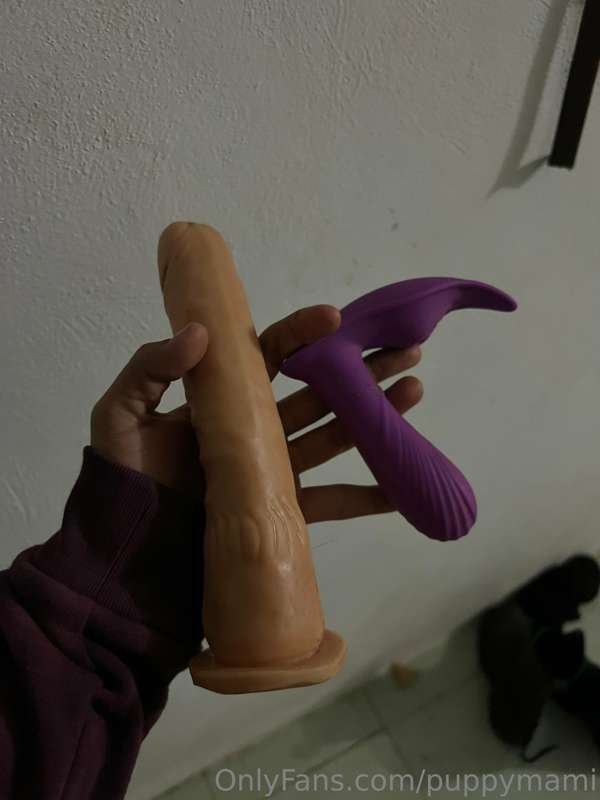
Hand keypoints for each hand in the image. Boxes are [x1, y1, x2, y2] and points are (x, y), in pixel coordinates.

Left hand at [91, 306, 422, 522]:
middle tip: (408, 351)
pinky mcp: (281, 511)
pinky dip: (369, 495)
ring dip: (378, 417)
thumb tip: (201, 332)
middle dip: (364, 369)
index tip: (337, 319)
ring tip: (415, 393)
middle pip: (320, 390)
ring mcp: (273, 469)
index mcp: (222, 397)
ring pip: (336, 435)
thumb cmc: (121, 480)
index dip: (304, 332)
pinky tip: (403, 484)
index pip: (270, 354)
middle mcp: (256, 428)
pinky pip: (332, 500)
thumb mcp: (119, 415)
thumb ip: (150, 368)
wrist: (125, 556)